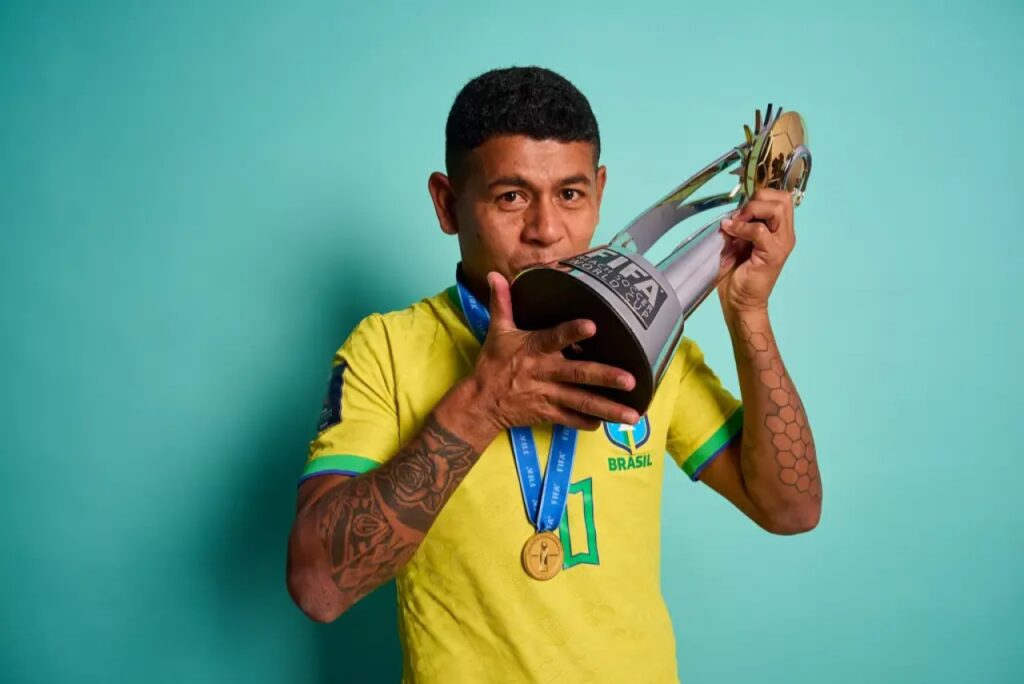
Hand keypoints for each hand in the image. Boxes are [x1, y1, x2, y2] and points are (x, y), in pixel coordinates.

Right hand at [468, 272, 640, 432]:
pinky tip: (608, 424)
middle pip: (578, 374)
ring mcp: (547, 395)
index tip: (593, 326)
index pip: (554, 338)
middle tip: (630, 380)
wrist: (479, 402)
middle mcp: (543, 372)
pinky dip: (588, 422)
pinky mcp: (546, 414)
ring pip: (581, 402)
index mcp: (533, 349)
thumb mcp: (497, 332)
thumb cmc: (492, 364)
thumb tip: (495, 274)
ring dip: (607, 408)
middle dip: (605, 377)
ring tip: (633, 415)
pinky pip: (570, 420)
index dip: (572, 332)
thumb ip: (502, 303)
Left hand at [717, 188, 796, 314]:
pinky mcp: (773, 255)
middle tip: (739, 215)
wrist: (740, 302)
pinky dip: (743, 227)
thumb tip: (733, 209)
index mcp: (780, 230)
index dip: (759, 196)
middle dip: (757, 199)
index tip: (740, 210)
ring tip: (736, 222)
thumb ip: (741, 223)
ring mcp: (782, 244)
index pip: (781, 198)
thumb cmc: (737, 274)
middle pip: (783, 199)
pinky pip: (760, 231)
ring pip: (778, 208)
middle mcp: (785, 235)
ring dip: (752, 210)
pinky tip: (731, 232)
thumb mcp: (737, 242)